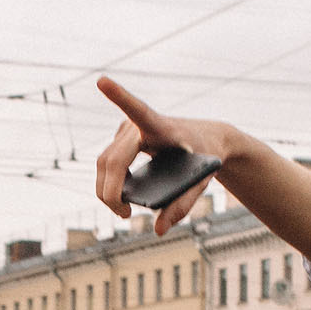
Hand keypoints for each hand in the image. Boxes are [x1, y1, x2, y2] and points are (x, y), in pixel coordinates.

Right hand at [94, 78, 234, 232]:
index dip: (119, 96)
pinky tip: (121, 197)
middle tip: (125, 216)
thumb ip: (182, 205)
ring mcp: (126, 130)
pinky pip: (107, 163)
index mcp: (162, 126)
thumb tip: (158, 229)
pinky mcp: (122, 138)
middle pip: (112, 160)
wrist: (209, 139)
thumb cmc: (206, 157)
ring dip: (107, 191)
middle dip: (111, 193)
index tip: (101, 80)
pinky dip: (110, 184)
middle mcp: (138, 125)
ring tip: (124, 213)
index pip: (138, 110)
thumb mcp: (201, 182)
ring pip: (104, 164)